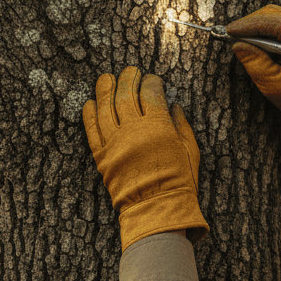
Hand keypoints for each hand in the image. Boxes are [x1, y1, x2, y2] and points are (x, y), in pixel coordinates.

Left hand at [83, 67, 207, 250]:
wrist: (157, 210)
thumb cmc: (180, 182)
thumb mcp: (191, 151)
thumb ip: (182, 126)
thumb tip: (173, 106)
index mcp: (159, 127)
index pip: (151, 93)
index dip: (151, 81)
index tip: (152, 78)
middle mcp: (134, 130)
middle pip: (126, 94)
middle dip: (128, 78)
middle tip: (129, 70)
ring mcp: (115, 142)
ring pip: (105, 107)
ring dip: (105, 89)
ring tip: (106, 78)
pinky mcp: (101, 156)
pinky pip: (91, 130)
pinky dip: (89, 114)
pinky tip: (90, 102)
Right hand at [226, 5, 280, 144]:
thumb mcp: (273, 84)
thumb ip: (256, 63)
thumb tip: (237, 44)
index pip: (276, 23)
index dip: (250, 24)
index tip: (230, 31)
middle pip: (273, 14)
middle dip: (249, 23)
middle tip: (230, 34)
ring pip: (272, 14)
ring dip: (253, 24)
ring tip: (238, 37)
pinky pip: (274, 20)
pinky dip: (259, 26)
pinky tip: (249, 38)